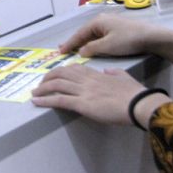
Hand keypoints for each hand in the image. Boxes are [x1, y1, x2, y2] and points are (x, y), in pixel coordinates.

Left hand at [30, 64, 149, 125]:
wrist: (138, 104)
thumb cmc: (134, 93)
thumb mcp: (124, 77)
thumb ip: (114, 73)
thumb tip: (107, 71)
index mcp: (97, 74)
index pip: (74, 68)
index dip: (62, 71)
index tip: (55, 75)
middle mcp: (87, 80)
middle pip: (61, 73)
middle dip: (48, 77)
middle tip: (41, 84)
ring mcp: (83, 91)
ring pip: (56, 85)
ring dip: (42, 88)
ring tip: (34, 93)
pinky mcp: (82, 104)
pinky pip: (59, 100)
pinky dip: (45, 100)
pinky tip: (36, 101)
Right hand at [59, 15, 172, 73]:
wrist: (152, 37)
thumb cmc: (129, 40)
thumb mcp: (108, 46)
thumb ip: (92, 49)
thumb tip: (81, 52)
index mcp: (97, 22)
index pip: (79, 34)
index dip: (69, 44)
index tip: (59, 52)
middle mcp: (102, 20)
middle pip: (85, 33)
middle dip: (75, 42)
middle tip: (64, 50)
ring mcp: (111, 24)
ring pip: (93, 35)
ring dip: (85, 43)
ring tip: (76, 50)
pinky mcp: (118, 29)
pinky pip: (101, 36)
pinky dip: (94, 43)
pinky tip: (92, 48)